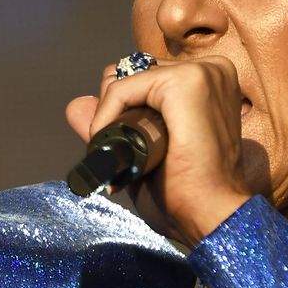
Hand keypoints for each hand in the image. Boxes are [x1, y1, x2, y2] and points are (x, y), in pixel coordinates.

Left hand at [65, 54, 252, 246]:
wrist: (211, 218)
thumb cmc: (187, 195)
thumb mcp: (142, 154)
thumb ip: (111, 125)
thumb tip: (75, 105)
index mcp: (210, 82)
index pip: (146, 77)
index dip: (124, 111)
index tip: (128, 153)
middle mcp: (211, 70)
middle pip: (133, 72)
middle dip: (117, 112)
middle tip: (127, 156)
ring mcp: (202, 72)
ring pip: (125, 79)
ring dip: (110, 117)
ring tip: (125, 156)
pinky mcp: (186, 82)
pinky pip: (123, 87)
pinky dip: (108, 115)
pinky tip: (113, 142)